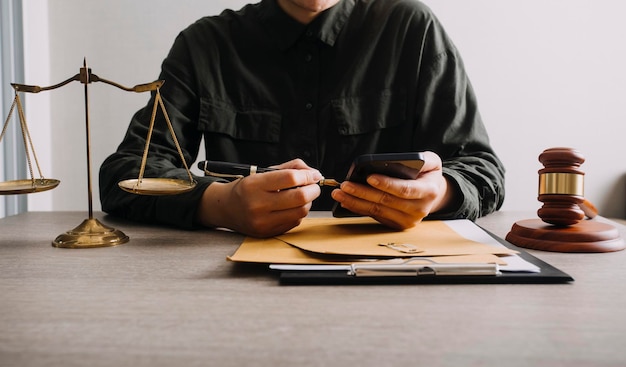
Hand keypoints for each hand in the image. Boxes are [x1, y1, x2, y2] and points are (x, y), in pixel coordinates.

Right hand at [196, 159, 322, 236]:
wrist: (226, 208)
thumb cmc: (248, 188)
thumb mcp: (263, 172)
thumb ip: (290, 168)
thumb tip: (315, 174)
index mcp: (254, 184)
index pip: (290, 178)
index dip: (308, 176)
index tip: (314, 175)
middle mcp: (257, 204)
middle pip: (299, 197)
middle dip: (313, 190)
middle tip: (314, 186)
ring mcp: (263, 221)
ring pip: (300, 211)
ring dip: (308, 203)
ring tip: (303, 196)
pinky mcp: (268, 232)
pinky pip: (294, 222)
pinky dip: (299, 213)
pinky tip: (293, 207)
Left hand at [330, 151, 455, 228]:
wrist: (433, 195)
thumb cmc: (428, 175)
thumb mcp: (432, 162)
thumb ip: (424, 158)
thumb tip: (404, 159)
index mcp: (429, 192)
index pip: (405, 189)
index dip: (387, 184)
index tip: (369, 177)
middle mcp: (419, 209)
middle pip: (386, 201)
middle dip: (363, 192)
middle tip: (345, 185)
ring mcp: (408, 220)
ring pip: (377, 211)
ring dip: (356, 202)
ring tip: (339, 193)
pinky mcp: (397, 225)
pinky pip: (375, 216)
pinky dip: (359, 208)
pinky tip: (346, 201)